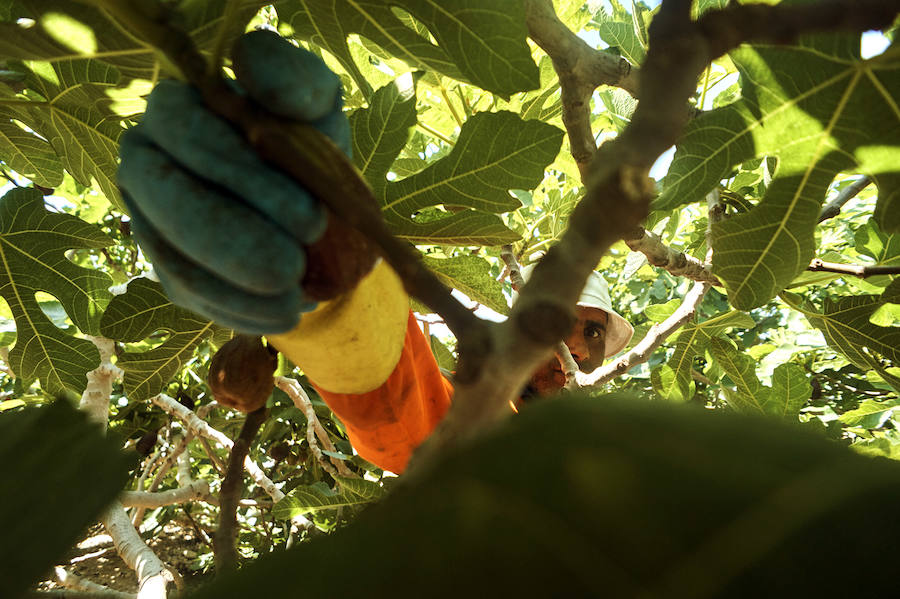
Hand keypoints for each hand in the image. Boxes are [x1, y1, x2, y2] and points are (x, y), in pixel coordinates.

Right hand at [117, 30, 351, 333]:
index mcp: (175, 109)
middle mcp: (147, 164)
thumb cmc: (308, 140)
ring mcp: (150, 222)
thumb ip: (294, 81)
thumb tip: (256, 82)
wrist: (309, 200)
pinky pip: (192, 298)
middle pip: (170, 205)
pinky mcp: (169, 269)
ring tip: (298, 301)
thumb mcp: (316, 104)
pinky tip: (285, 315)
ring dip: (238, 290)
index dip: (246, 181)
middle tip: (295, 269)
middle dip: (235, 243)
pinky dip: (240, 312)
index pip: (190, 137)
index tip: (312, 218)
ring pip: (175, 262)